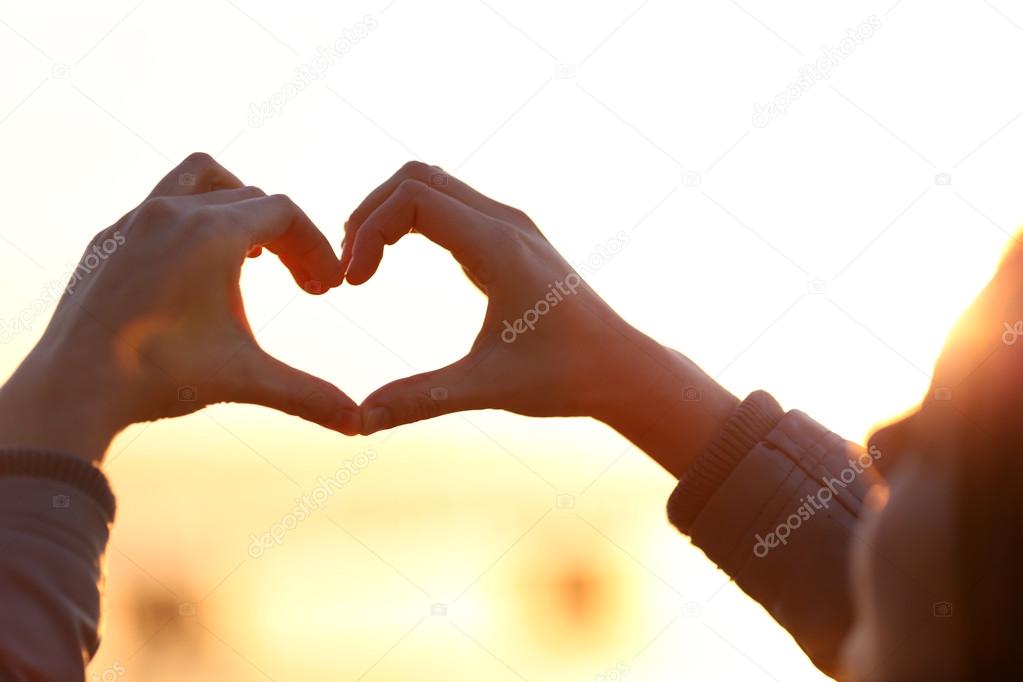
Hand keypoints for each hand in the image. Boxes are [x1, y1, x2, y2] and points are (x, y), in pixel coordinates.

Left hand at [0, 153, 358, 461]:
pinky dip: (190, 223)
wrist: (74, 387)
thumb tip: (358, 424)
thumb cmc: (160, 375)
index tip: (325, 290)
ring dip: (236, 205)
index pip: (285, 213)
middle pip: (251, 199)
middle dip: (286, 238)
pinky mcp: (107, 239)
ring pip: (200, 179)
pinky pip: (159, 205)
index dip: (316, 248)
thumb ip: (307, 395)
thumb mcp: (246, 378)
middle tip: (302, 284)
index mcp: (213, 233)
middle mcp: (173, 212)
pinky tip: (194, 272)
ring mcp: (134, 221)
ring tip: (250, 252)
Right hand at [342, 162, 737, 476]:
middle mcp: (505, 223)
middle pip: (417, 177)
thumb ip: (421, 399)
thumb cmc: (565, 375)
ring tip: (364, 263)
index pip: (414, 199)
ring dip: (391, 213)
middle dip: (371, 213)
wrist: (622, 368)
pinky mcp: (512, 237)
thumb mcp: (487, 388)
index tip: (354, 282)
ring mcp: (511, 225)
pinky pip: (451, 203)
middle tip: (349, 268)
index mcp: (499, 247)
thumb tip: (359, 422)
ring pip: (434, 184)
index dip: (369, 231)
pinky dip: (413, 219)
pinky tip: (397, 260)